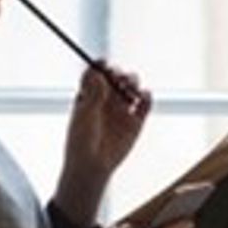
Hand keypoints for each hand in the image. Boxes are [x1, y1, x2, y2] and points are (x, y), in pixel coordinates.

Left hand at [54, 59, 153, 217]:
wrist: (92, 166)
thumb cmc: (80, 141)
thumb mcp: (84, 115)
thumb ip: (93, 94)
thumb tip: (100, 74)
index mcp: (89, 95)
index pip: (97, 74)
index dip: (101, 67)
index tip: (105, 62)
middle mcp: (106, 100)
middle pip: (116, 78)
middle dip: (119, 74)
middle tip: (119, 77)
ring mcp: (121, 110)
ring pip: (131, 88)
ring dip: (133, 83)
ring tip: (131, 87)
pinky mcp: (135, 121)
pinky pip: (144, 105)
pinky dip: (147, 98)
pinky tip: (144, 95)